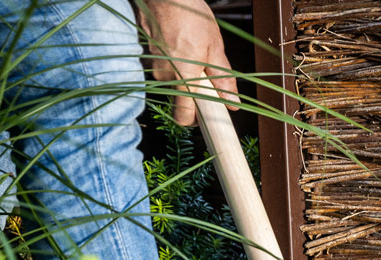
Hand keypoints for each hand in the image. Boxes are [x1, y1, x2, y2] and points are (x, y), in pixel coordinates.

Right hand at [136, 0, 236, 125]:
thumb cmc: (190, 16)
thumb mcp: (215, 48)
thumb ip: (223, 79)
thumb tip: (232, 104)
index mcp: (182, 79)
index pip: (183, 117)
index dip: (196, 122)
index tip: (207, 116)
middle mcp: (164, 77)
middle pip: (179, 100)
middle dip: (194, 94)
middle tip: (206, 77)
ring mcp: (153, 67)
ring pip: (173, 83)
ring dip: (185, 76)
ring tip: (194, 55)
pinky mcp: (147, 57)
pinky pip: (165, 69)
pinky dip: (175, 65)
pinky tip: (182, 48)